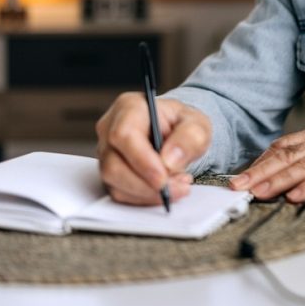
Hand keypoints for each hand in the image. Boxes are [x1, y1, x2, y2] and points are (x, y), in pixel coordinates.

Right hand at [96, 93, 211, 205]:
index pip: (124, 135)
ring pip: (114, 183)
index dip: (141, 160)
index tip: (163, 178)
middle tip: (177, 188)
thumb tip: (170, 160)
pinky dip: (145, 197)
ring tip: (178, 185)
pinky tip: (166, 188)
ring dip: (148, 193)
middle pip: (113, 164)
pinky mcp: (110, 173)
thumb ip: (190, 137)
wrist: (178, 135)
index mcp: (130, 107)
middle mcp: (110, 128)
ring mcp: (107, 152)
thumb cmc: (183, 125)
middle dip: (146, 185)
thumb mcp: (197, 125)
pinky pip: (120, 193)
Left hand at [230, 121, 304, 202]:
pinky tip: (294, 197)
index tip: (243, 175)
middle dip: (259, 172)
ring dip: (276, 181)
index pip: (282, 146)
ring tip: (257, 192)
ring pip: (301, 167)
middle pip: (285, 156)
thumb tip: (287, 174)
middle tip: (238, 185)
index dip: (261, 161)